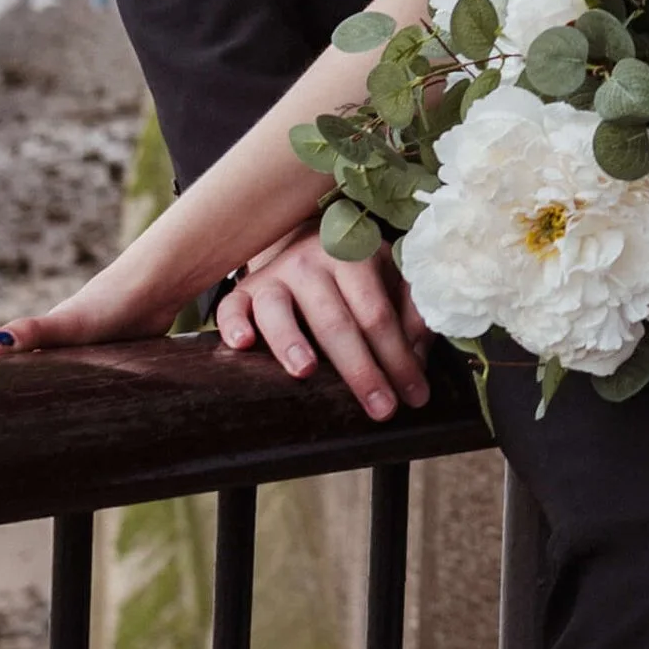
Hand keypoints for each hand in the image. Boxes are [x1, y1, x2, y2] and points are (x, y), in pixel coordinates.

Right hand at [216, 227, 432, 420]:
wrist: (304, 239)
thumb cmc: (353, 270)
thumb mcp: (389, 277)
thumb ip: (410, 310)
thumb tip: (418, 355)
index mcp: (354, 257)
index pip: (378, 314)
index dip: (399, 357)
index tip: (415, 395)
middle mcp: (312, 263)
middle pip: (335, 321)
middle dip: (360, 370)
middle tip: (381, 409)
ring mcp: (274, 275)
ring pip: (278, 309)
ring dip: (290, 340)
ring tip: (304, 371)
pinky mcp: (243, 289)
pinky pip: (231, 307)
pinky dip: (233, 325)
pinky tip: (242, 345)